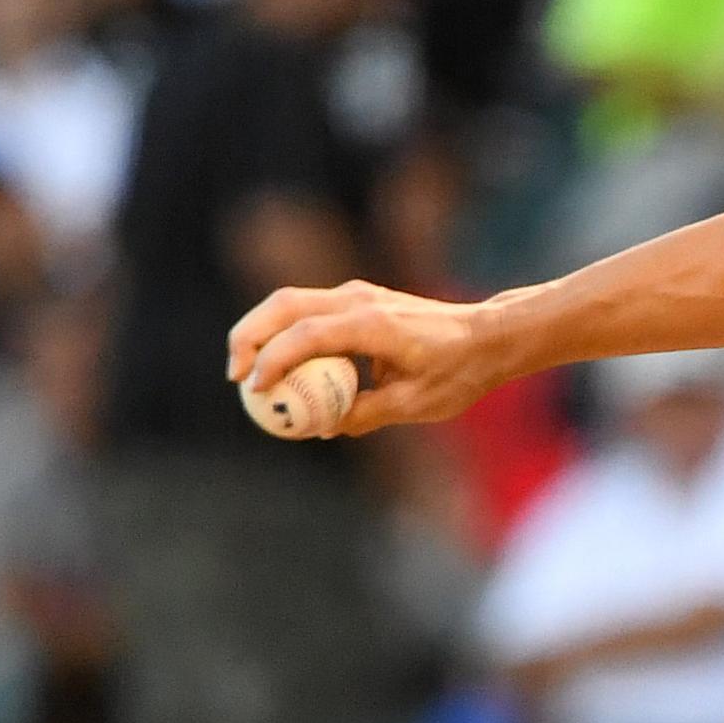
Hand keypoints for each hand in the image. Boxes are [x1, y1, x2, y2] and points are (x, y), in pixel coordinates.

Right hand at [226, 278, 498, 437]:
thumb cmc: (459, 372)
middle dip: (249, 336)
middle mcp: (358, 300)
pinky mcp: (357, 299)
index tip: (255, 388)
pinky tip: (280, 366)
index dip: (274, 359)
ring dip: (261, 331)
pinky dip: (285, 333)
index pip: (306, 335)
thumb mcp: (416, 404)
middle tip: (235, 376)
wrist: (488, 336)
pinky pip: (308, 311)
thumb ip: (366, 414)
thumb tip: (321, 427)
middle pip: (283, 306)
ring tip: (248, 371)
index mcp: (373, 324)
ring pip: (290, 302)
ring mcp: (356, 295)